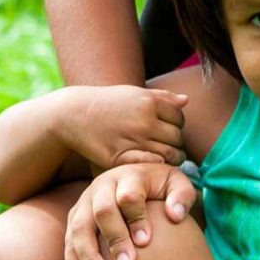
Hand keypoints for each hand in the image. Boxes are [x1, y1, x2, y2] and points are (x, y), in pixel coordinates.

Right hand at [61, 85, 187, 171]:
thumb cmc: (106, 103)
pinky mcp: (121, 157)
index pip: (179, 118)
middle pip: (177, 138)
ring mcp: (133, 140)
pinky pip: (151, 165)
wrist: (74, 114)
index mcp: (149, 102)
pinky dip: (157, 166)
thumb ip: (161, 97)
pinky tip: (152, 165)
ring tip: (164, 158)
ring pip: (169, 155)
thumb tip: (186, 100)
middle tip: (168, 147)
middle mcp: (144, 121)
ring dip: (172, 159)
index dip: (177, 126)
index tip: (168, 130)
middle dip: (176, 144)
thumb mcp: (132, 93)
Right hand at [63, 162, 199, 259]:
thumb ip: (182, 195)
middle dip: (114, 239)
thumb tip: (175, 215)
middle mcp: (102, 187)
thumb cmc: (161, 188)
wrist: (138, 182)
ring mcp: (85, 203)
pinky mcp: (75, 220)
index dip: (137, 219)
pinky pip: (68, 242)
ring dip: (89, 255)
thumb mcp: (177, 184)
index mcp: (128, 176)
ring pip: (80, 228)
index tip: (146, 242)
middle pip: (102, 211)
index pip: (128, 196)